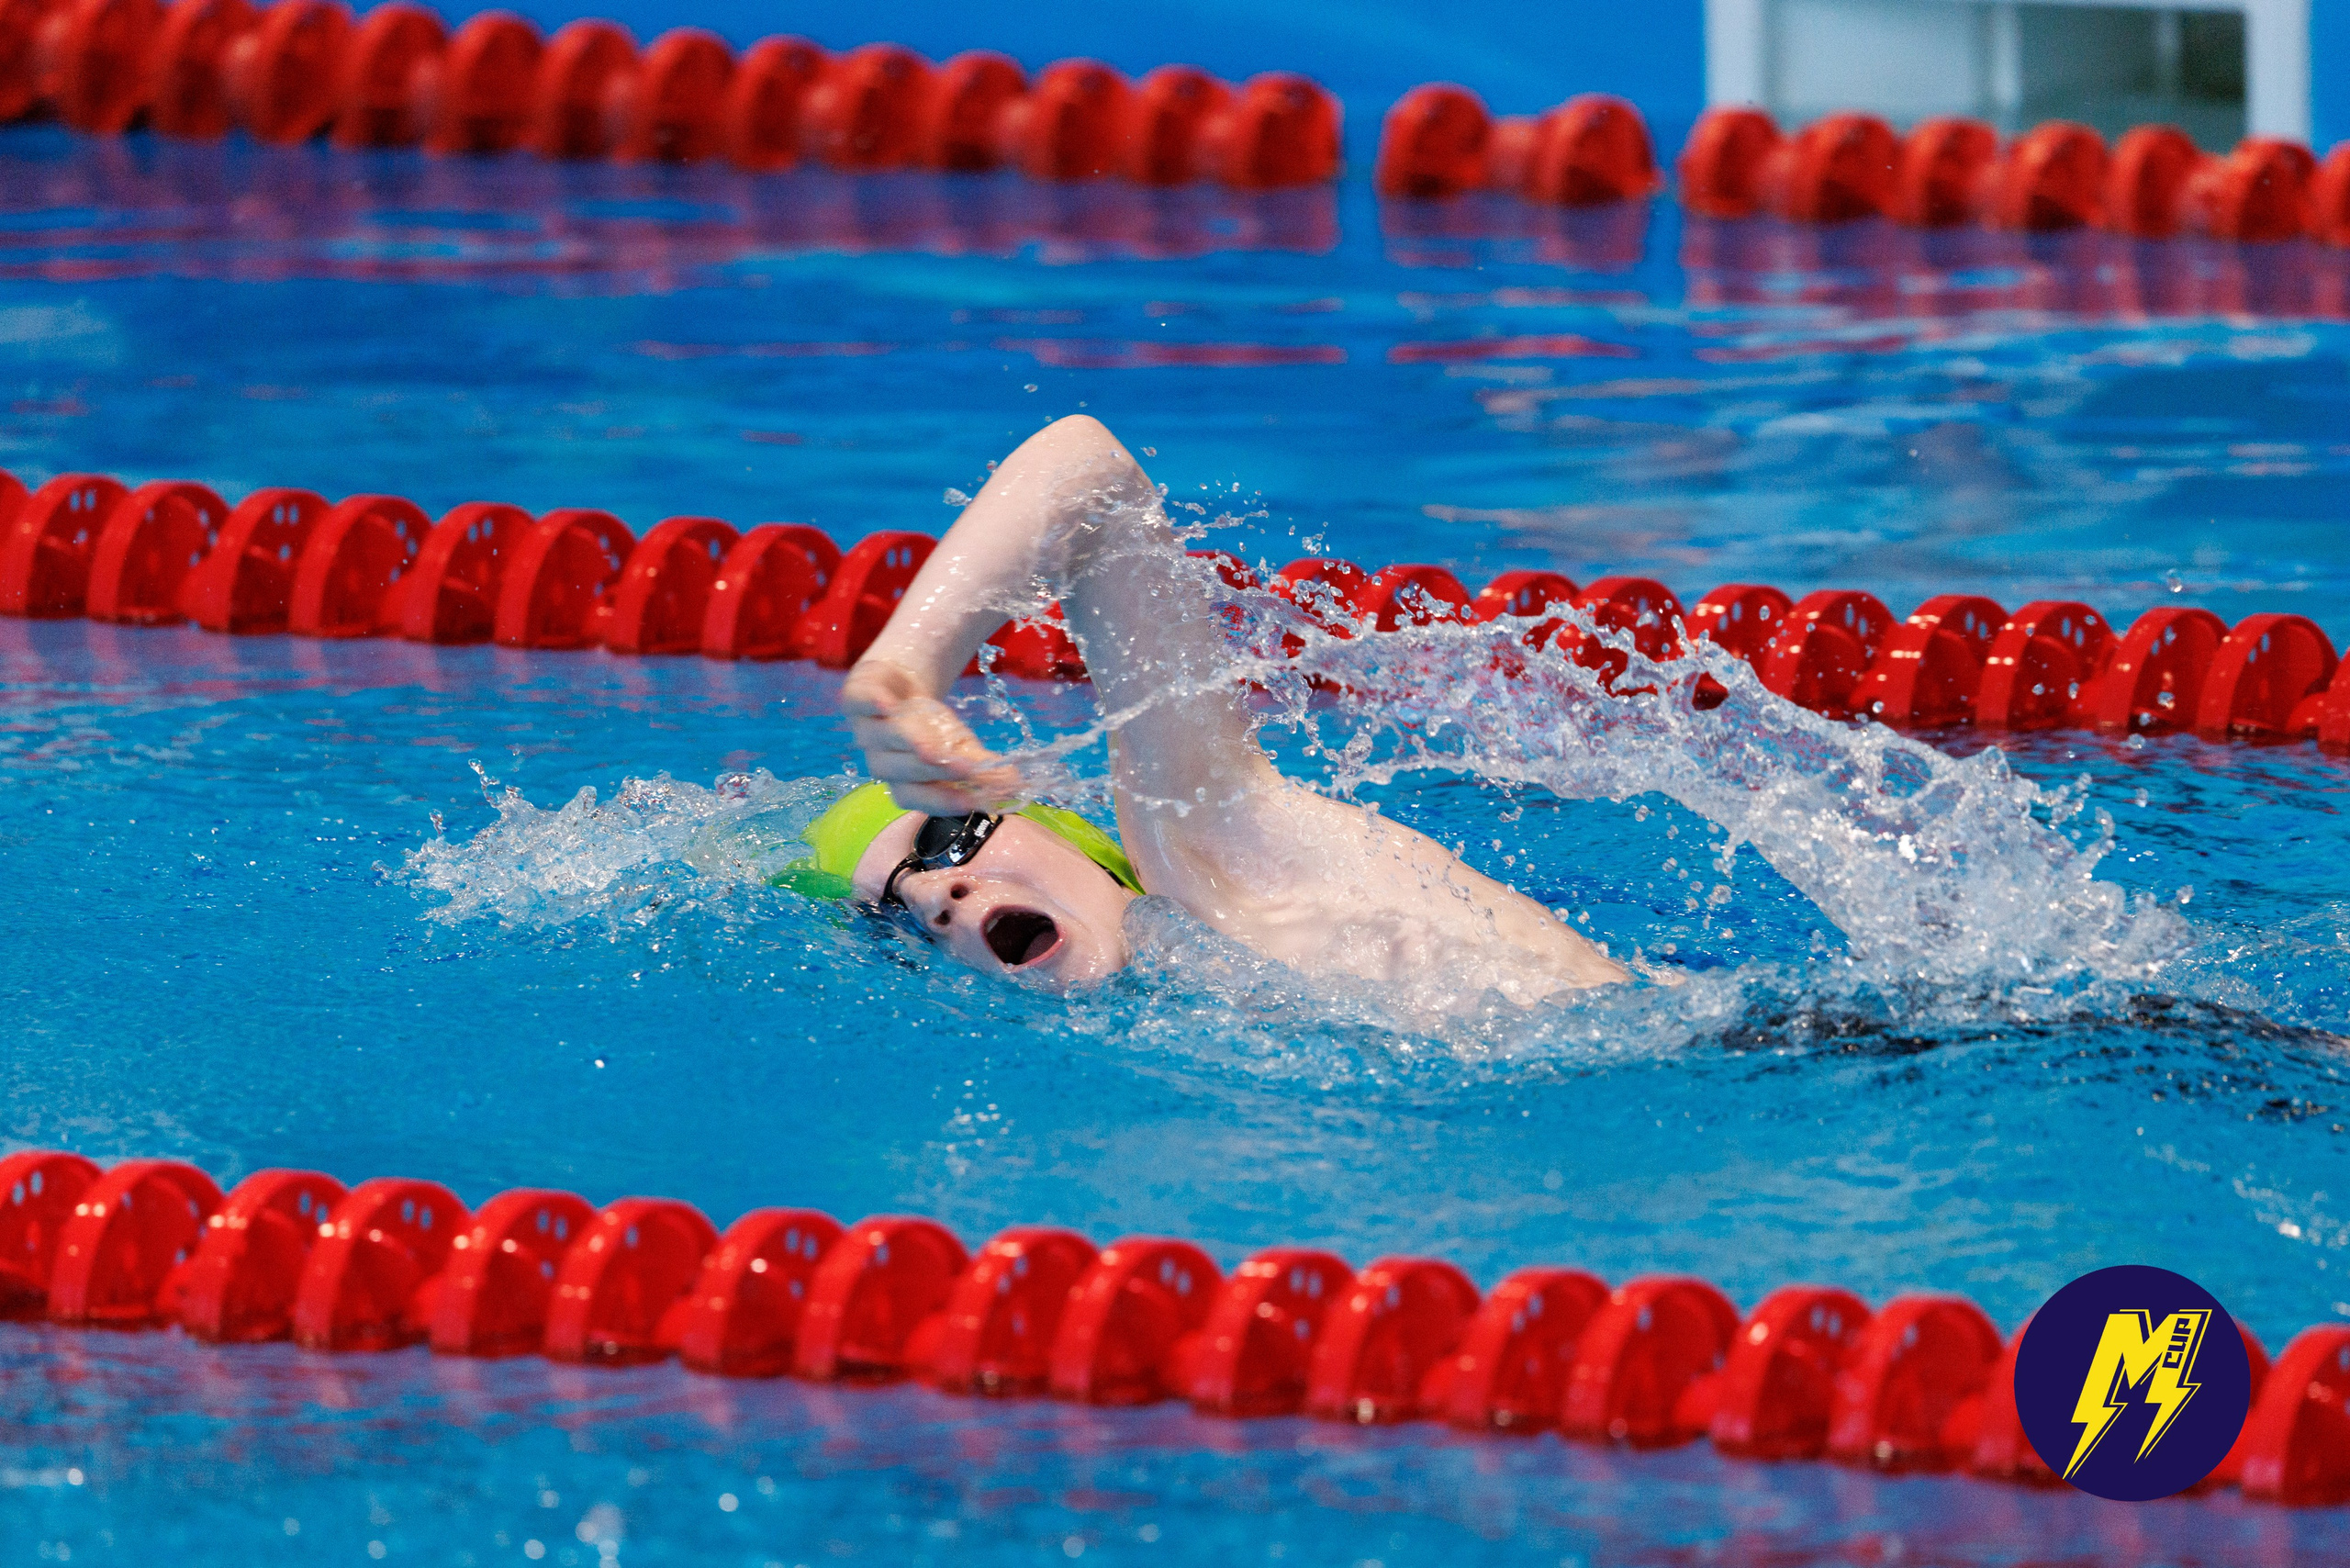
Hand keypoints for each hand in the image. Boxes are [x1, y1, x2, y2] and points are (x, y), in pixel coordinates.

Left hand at [840, 659, 1022, 813]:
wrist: (895, 685)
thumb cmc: (929, 726)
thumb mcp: (959, 746)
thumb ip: (982, 767)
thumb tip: (1017, 784)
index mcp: (904, 781)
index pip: (919, 798)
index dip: (942, 802)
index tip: (971, 803)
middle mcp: (882, 761)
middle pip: (902, 772)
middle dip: (932, 771)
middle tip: (965, 769)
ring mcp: (867, 730)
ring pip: (884, 741)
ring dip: (908, 743)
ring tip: (932, 747)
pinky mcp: (857, 699)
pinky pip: (858, 704)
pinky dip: (871, 704)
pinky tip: (886, 704)